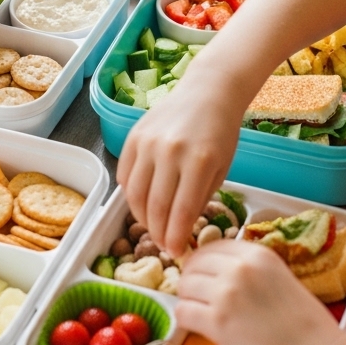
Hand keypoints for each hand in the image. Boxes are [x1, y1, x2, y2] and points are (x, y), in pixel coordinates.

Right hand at [117, 67, 245, 256]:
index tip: (176, 253)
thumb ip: (200, 199)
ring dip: (141, 218)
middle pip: (155, 207)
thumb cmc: (221, 132)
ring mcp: (148, 143)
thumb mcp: (221, 168)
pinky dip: (130, 195)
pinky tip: (142, 203)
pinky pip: (124, 175)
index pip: (180, 211)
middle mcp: (169, 152)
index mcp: (198, 161)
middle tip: (164, 245)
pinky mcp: (133, 136)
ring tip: (152, 227)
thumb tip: (180, 231)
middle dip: (158, 233)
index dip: (176, 238)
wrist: (208, 91)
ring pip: (133, 195)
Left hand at [177, 239, 340, 344]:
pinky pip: (183, 312)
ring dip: (189, 299)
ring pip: (185, 287)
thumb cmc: (306, 325)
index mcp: (258, 255)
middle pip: (194, 264)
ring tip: (199, 313)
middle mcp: (239, 268)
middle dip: (192, 279)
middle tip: (196, 296)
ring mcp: (226, 293)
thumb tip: (223, 275)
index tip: (202, 274)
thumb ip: (253, 272)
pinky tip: (197, 327)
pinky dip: (186, 319)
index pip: (213, 247)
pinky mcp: (217, 322)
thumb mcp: (282, 280)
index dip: (203, 262)